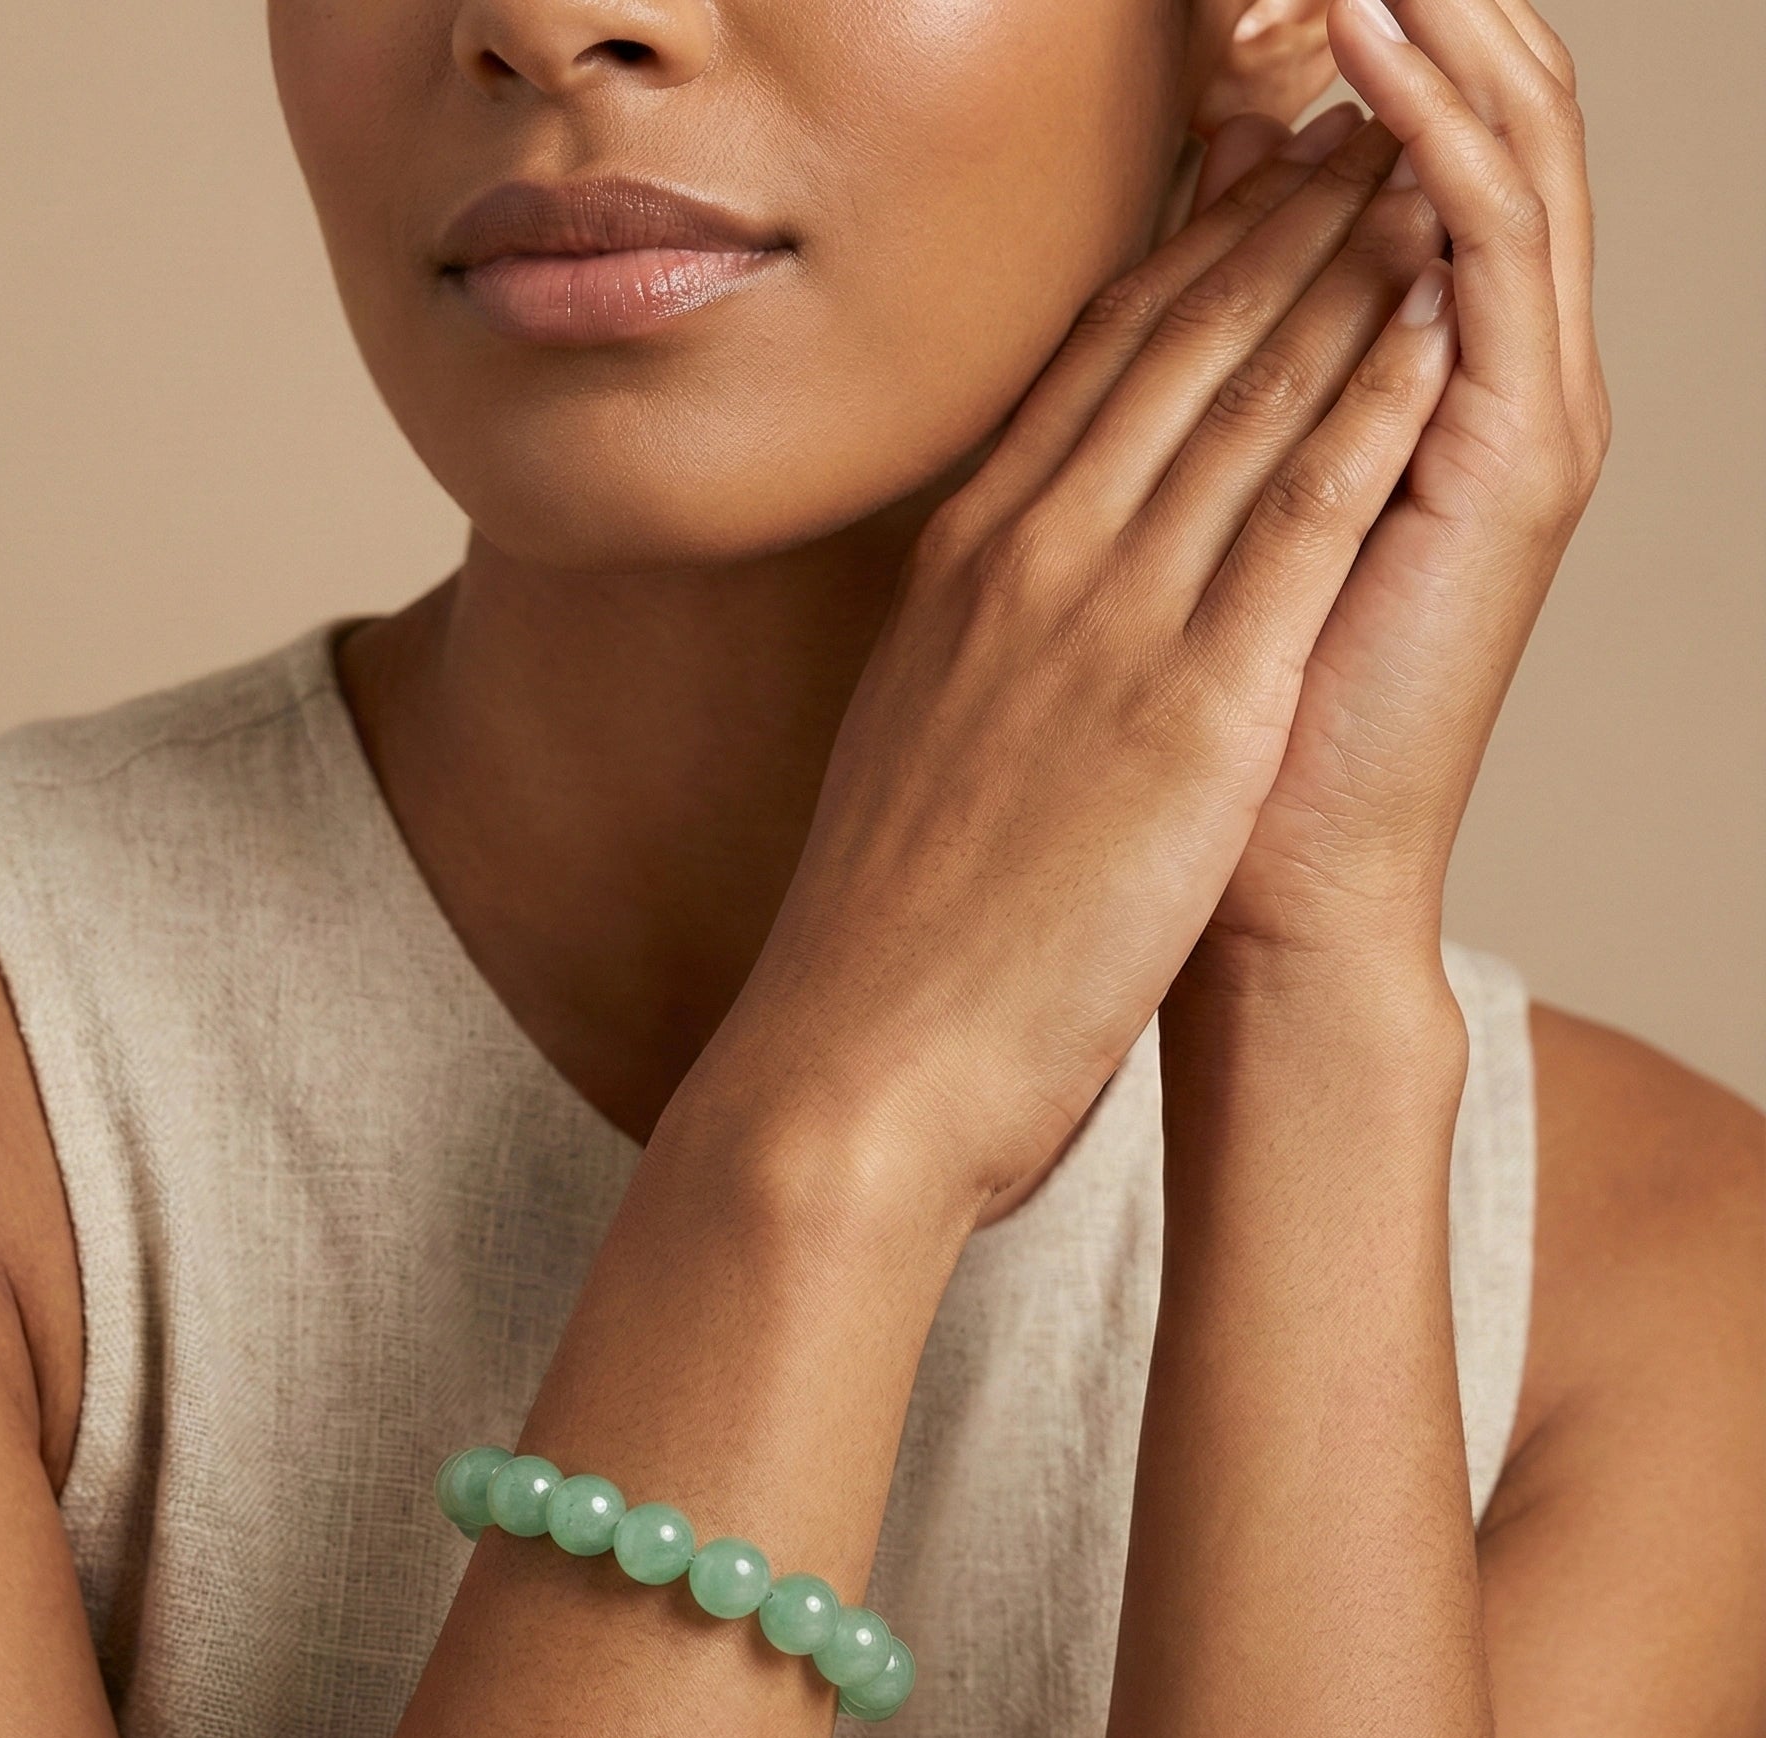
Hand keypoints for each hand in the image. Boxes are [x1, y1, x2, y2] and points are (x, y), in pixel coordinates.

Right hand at [710, 121, 1453, 1209]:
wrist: (855, 1064)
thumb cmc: (881, 939)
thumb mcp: (907, 748)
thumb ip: (966, 657)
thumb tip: (995, 632)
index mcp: (959, 570)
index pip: (1084, 375)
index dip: (1181, 258)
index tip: (1244, 185)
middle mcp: (1027, 558)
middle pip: (1171, 345)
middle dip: (1275, 218)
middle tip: (1353, 122)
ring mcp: (1105, 622)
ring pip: (1245, 398)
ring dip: (1343, 267)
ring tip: (1416, 173)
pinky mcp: (1188, 709)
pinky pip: (1301, 515)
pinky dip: (1373, 402)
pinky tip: (1433, 320)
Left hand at [1194, 0, 1609, 973]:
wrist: (1268, 911)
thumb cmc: (1201, 750)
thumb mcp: (1171, 539)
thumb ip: (1173, 410)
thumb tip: (1113, 311)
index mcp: (1382, 410)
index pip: (1369, 177)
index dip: (1312, 52)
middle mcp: (1464, 395)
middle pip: (1461, 133)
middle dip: (1402, 0)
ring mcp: (1506, 422)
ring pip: (1501, 159)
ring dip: (1438, 24)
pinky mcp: (1514, 466)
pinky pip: (1492, 256)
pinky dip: (1442, 138)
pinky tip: (1383, 42)